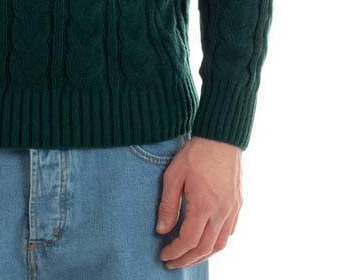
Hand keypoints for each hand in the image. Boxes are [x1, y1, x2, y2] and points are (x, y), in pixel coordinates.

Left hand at [156, 136, 242, 268]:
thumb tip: (162, 230)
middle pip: (205, 248)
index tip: (163, 255)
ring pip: (220, 244)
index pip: (189, 240)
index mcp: (204, 205)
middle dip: (187, 259)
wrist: (221, 137)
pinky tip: (206, 241)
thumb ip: (168, 204)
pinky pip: (229, 232)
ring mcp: (232, 209)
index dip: (176, 252)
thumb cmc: (195, 154)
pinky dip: (216, 243)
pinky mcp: (238, 204)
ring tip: (187, 257)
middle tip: (172, 263)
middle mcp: (221, 212)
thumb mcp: (174, 175)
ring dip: (203, 255)